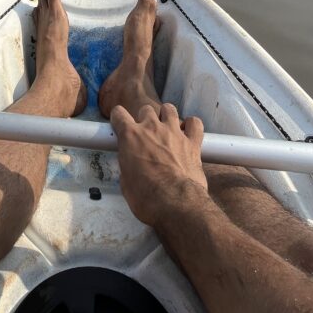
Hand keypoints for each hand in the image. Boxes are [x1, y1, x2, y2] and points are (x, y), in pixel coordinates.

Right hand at [110, 104, 207, 227]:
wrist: (175, 203)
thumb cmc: (146, 197)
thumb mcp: (125, 182)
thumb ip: (128, 165)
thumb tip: (132, 165)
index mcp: (130, 136)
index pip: (118, 113)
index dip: (118, 119)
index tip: (120, 125)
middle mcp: (152, 128)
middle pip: (146, 109)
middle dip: (144, 119)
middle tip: (146, 133)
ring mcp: (174, 132)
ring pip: (169, 109)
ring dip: (166, 116)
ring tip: (167, 127)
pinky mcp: (192, 142)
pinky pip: (195, 123)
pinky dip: (191, 125)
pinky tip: (188, 132)